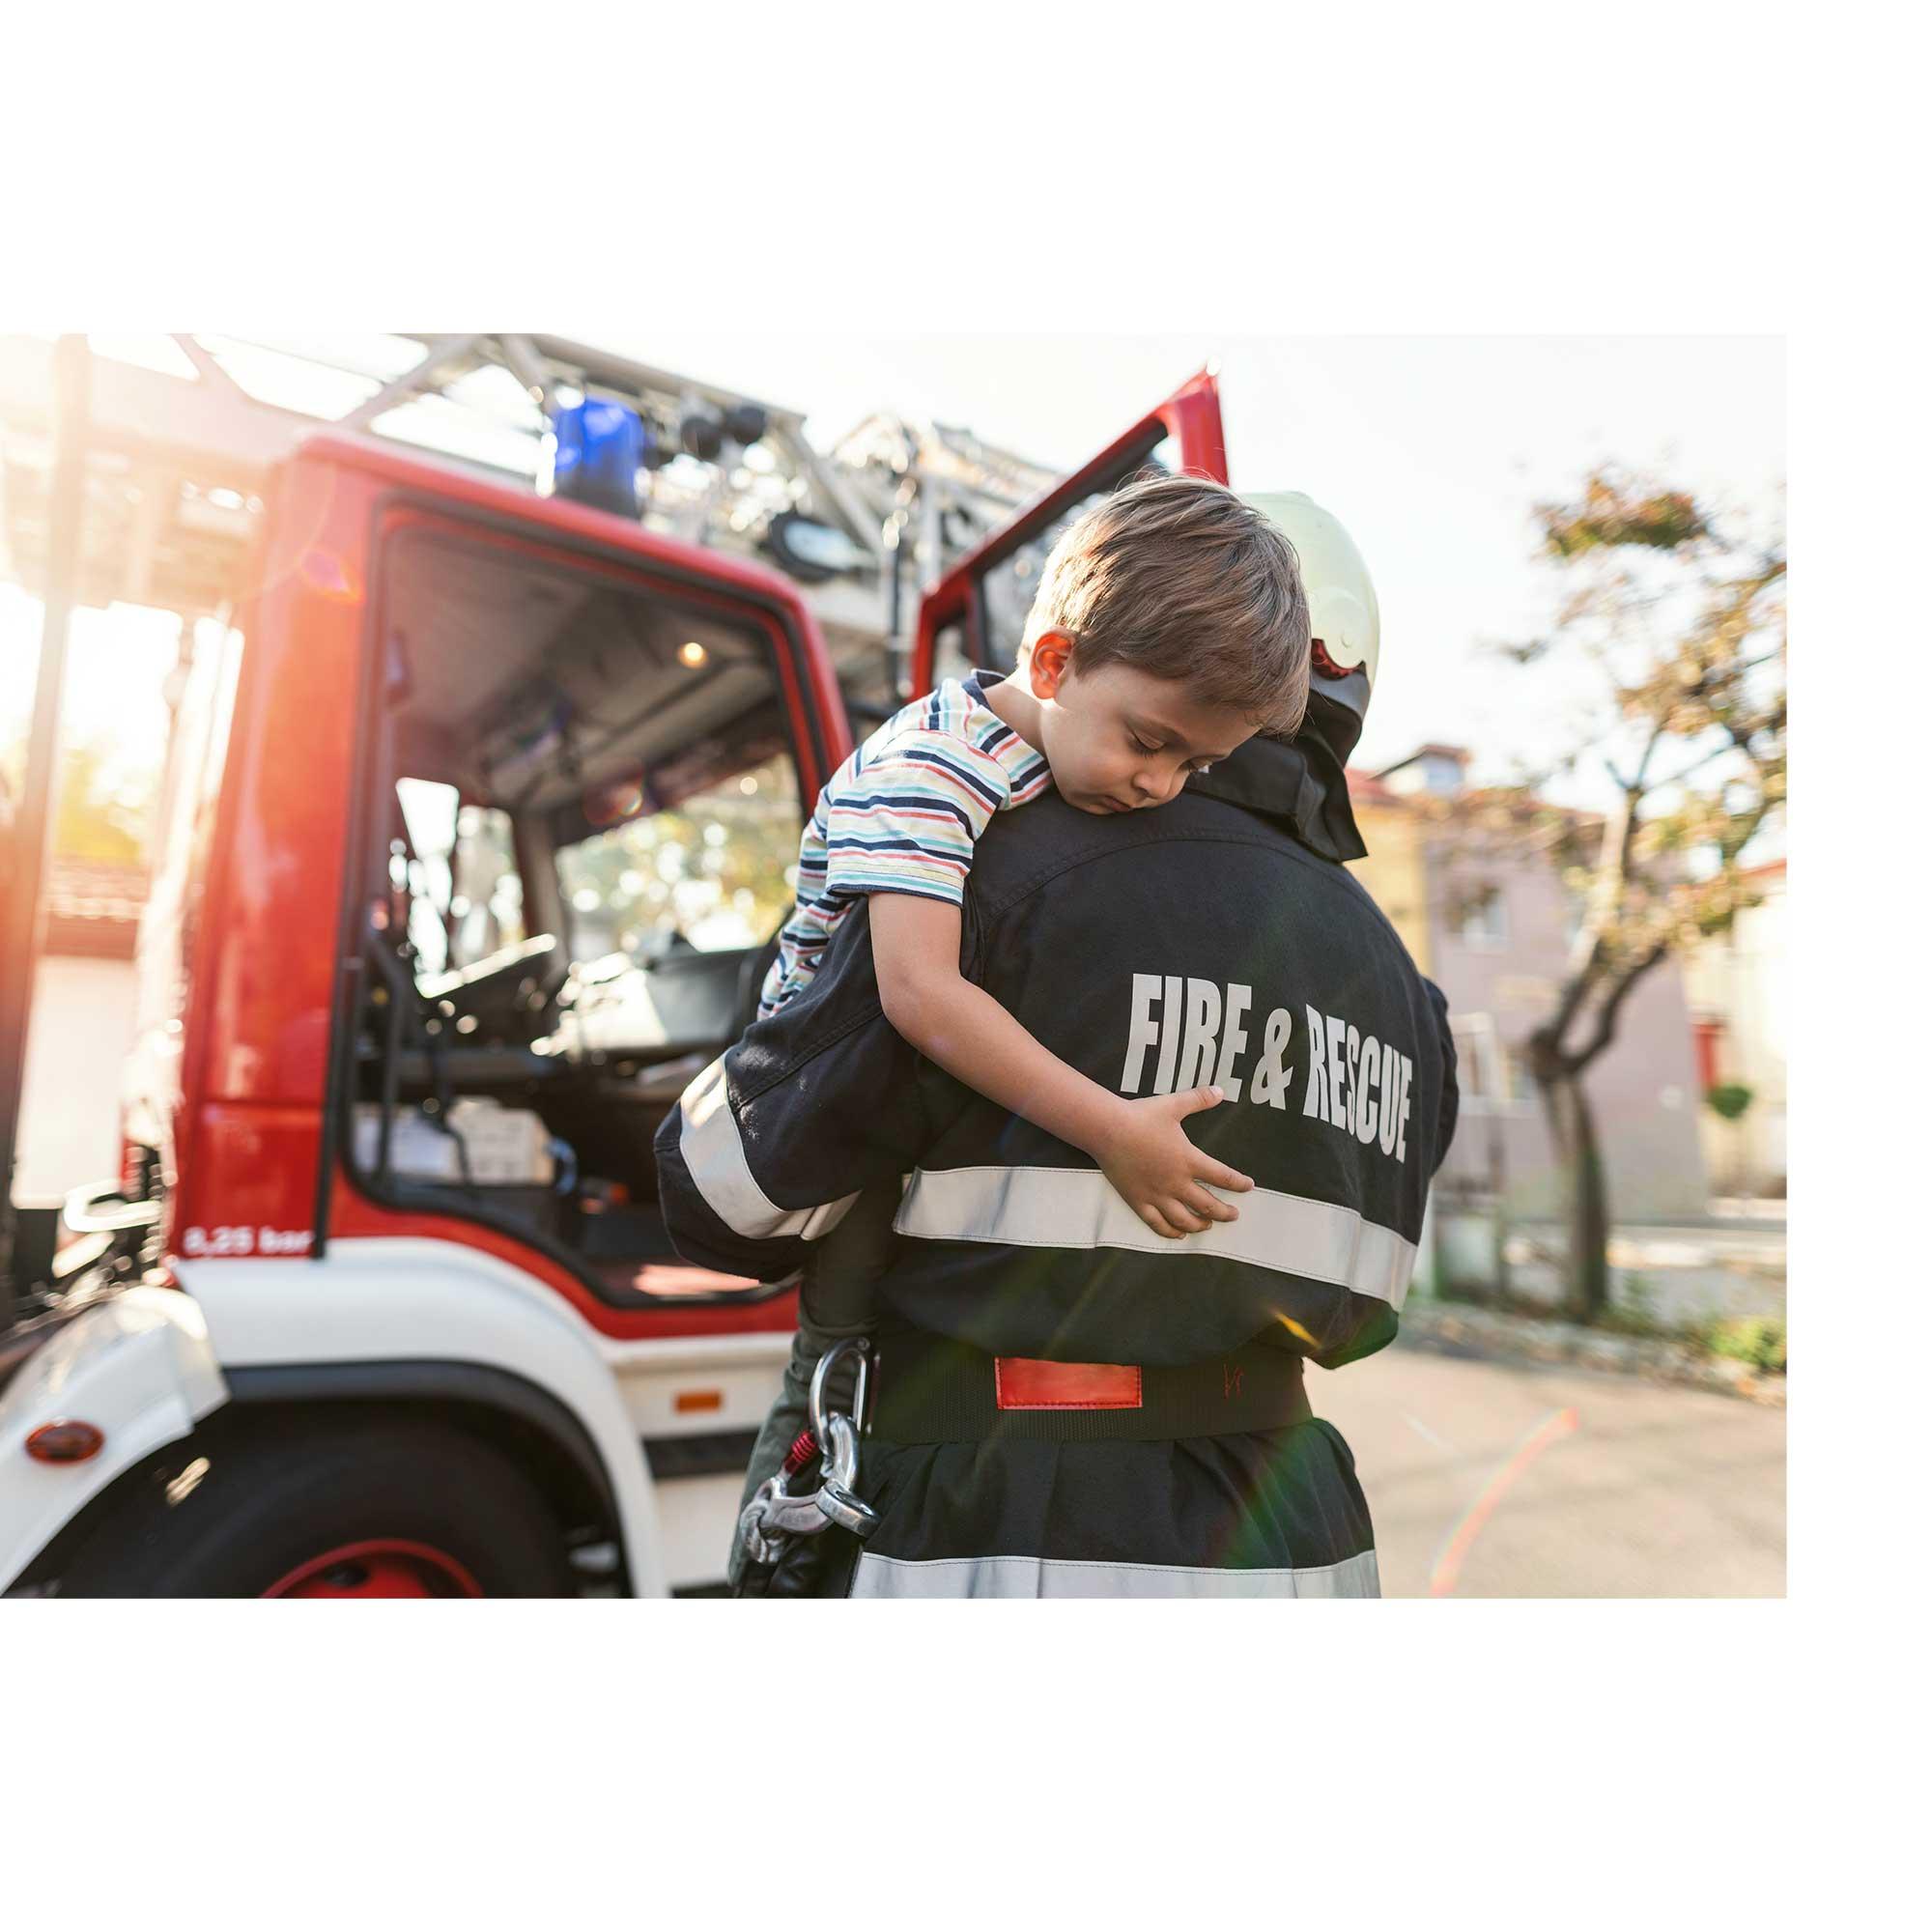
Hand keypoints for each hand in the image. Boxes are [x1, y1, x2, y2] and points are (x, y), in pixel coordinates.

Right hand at [1093, 1087, 1254, 1239]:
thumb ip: (1199, 1099)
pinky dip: (1170, 1232)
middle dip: (1224, 1212)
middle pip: (1207, 1205)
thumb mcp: (1174, 1104)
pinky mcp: (1138, 1201)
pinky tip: (1178, 1235)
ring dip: (1200, 1225)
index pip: (1222, 1176)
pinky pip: (1157, 1223)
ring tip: (1208, 1225)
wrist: (1108, 1129)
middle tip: (1234, 1215)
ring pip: (1184, 1219)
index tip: (1248, 1186)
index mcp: (1189, 1160)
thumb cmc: (1141, 1117)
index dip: (1238, 1183)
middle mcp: (1176, 1182)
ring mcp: (1157, 1195)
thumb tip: (1220, 1091)